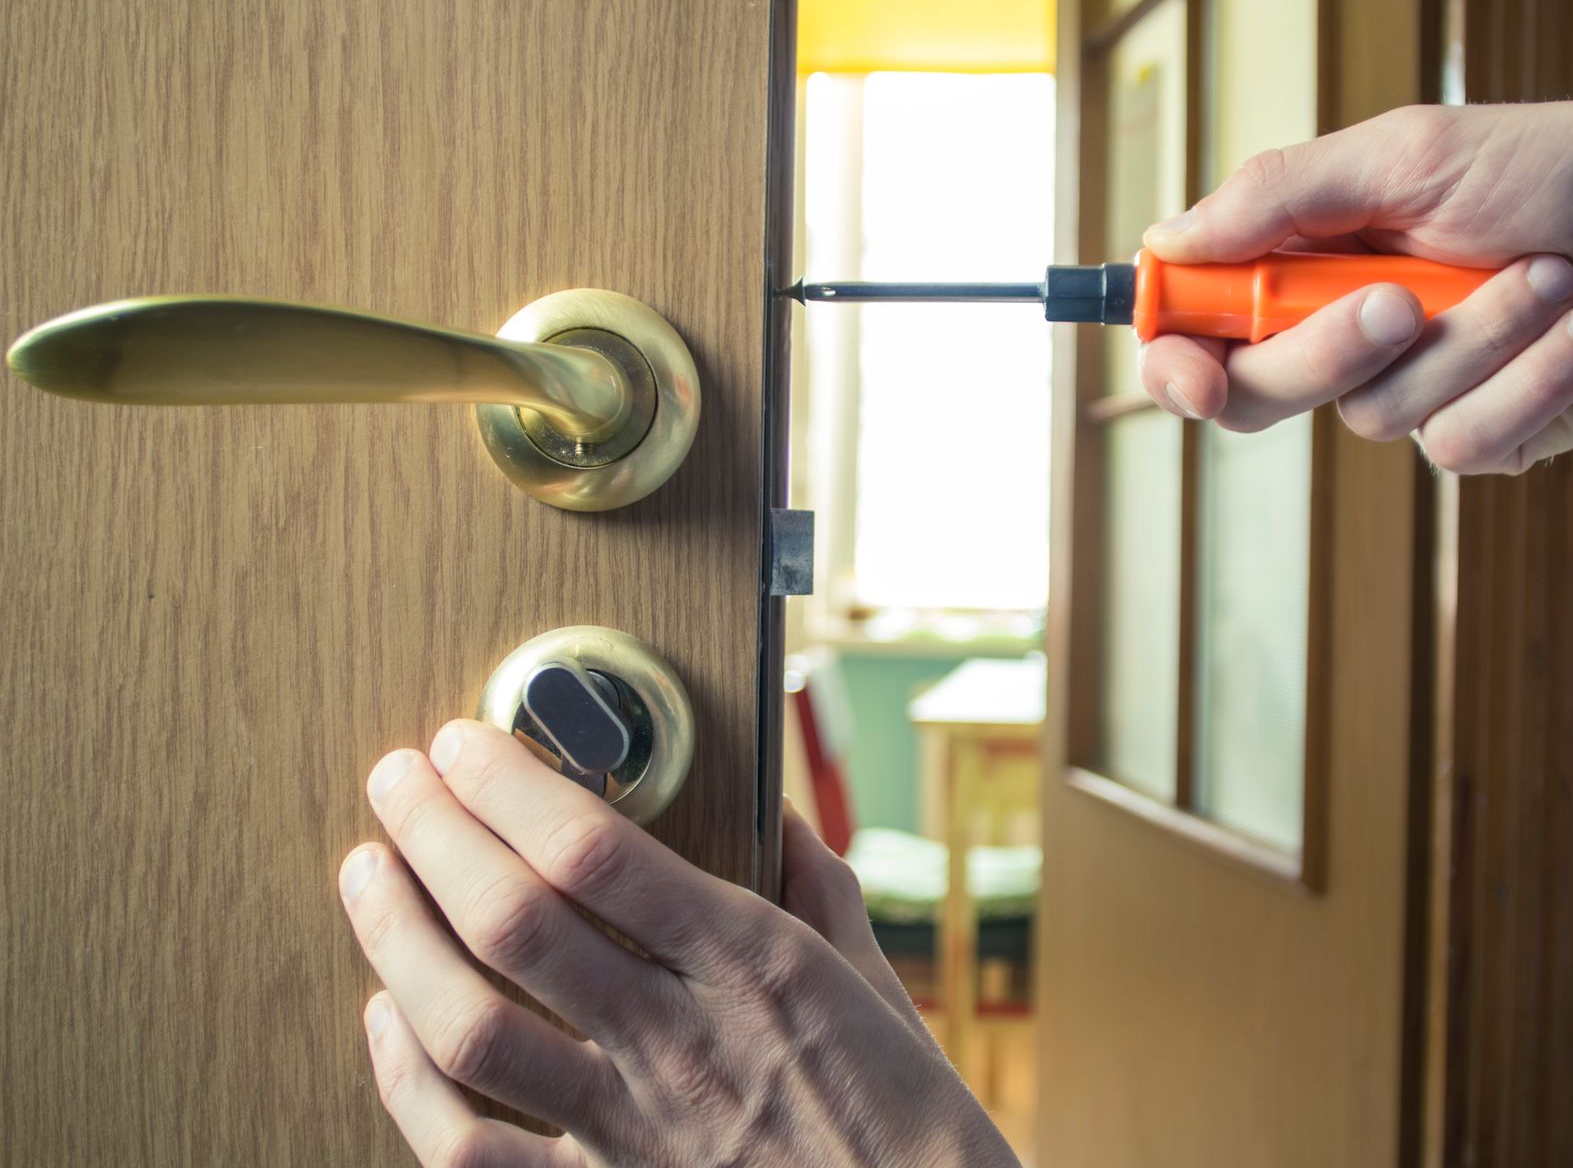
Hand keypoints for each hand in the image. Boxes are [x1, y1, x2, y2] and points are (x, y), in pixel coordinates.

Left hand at [337, 720, 1014, 1166]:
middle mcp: (679, 1041)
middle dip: (435, 832)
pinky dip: (406, 1082)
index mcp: (754, 966)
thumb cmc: (907, 1122)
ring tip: (369, 874)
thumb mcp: (878, 982)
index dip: (511, 786)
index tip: (468, 743)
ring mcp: (629, 1128)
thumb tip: (775, 814)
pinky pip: (467, 1150)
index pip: (597, 852)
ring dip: (397, 939)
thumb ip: (816, 889)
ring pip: (469, 1027)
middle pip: (514, 921)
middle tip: (399, 779)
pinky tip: (386, 1022)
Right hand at [1139, 100, 1572, 472]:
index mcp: (1318, 250)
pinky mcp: (1485, 434)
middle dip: (1326, 351)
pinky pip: (1461, 443)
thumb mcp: (1415, 153)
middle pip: (1262, 391)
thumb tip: (1170, 238)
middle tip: (1398, 301)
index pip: (1205, 321)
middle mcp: (1353, 325)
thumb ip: (1284, 196)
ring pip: (1375, 415)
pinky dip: (1529, 379)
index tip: (1187, 369)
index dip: (1176, 355)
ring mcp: (1418, 386)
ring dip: (1473, 341)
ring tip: (1548, 276)